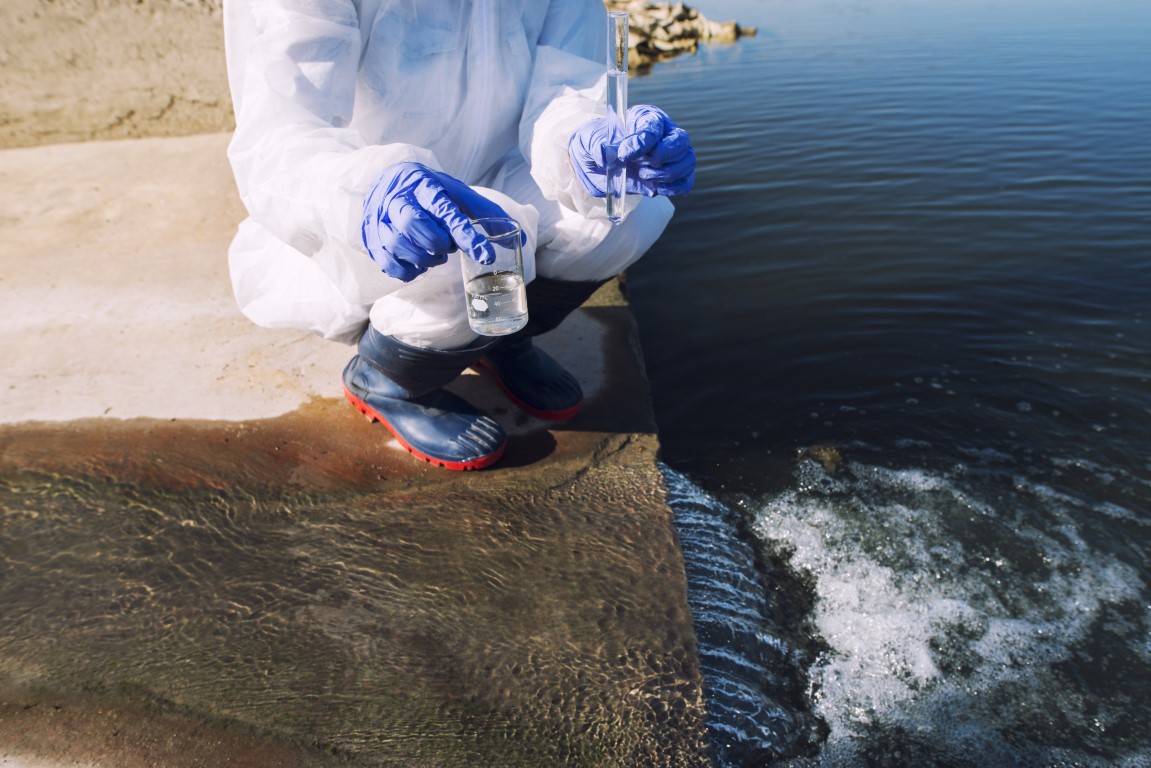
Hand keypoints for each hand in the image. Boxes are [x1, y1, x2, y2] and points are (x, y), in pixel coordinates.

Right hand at [361, 162, 510, 281]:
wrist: (388, 182)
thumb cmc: (430, 192)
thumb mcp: (457, 194)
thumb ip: (487, 215)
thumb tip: (519, 238)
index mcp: (424, 186)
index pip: (447, 211)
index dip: (467, 236)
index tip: (486, 255)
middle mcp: (397, 200)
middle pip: (414, 225)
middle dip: (437, 244)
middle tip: (447, 247)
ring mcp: (380, 220)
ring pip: (398, 245)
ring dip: (424, 258)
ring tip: (435, 254)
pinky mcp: (371, 239)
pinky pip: (388, 264)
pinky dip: (409, 271)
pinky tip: (419, 264)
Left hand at [568, 105, 695, 198]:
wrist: (598, 165)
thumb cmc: (596, 145)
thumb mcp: (589, 141)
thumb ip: (597, 145)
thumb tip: (606, 153)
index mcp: (645, 118)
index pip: (653, 127)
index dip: (642, 142)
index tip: (624, 155)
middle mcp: (664, 133)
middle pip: (681, 140)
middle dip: (662, 157)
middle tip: (641, 167)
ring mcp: (672, 155)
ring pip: (687, 161)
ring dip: (667, 174)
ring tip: (644, 176)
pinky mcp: (674, 176)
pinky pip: (687, 181)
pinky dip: (675, 188)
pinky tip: (656, 188)